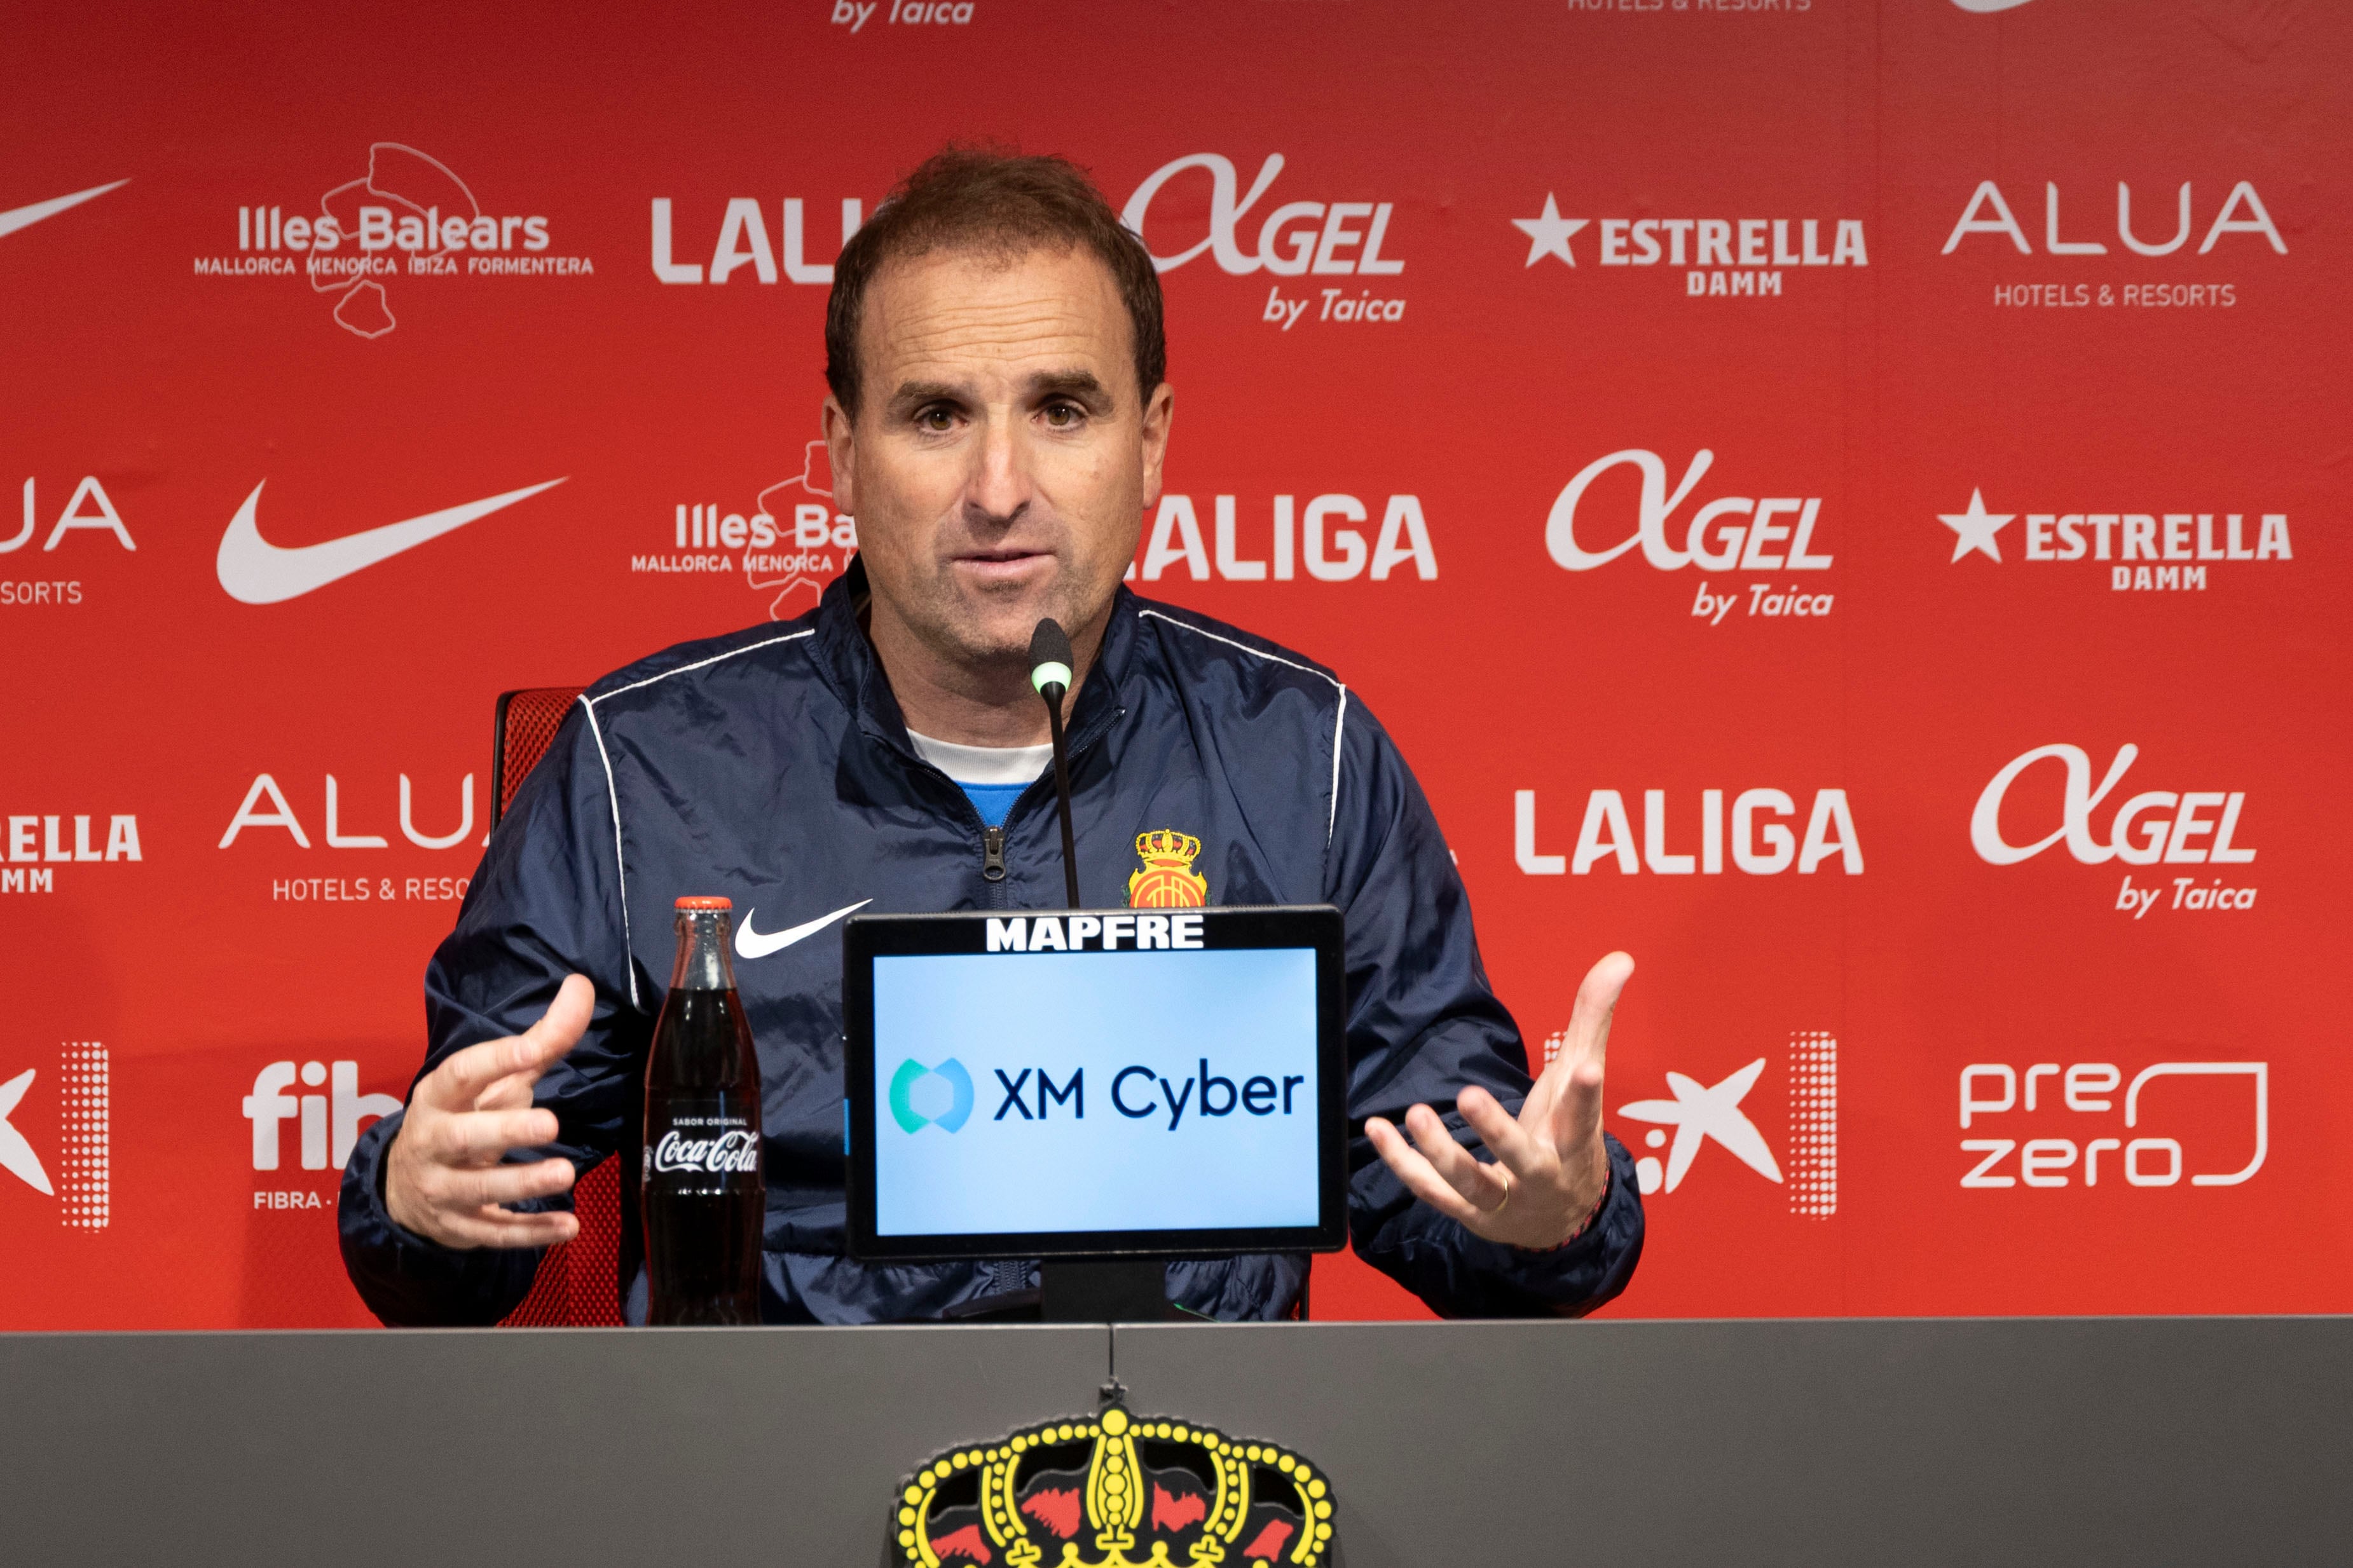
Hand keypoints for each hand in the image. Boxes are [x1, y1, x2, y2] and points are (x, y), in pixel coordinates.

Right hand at [384, 974, 592, 1249]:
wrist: (405, 1186)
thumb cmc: (463, 1118)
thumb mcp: (493, 1081)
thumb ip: (540, 1040)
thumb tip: (581, 987)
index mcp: (440, 1098)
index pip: (462, 1074)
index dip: (493, 1061)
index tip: (530, 1050)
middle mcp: (435, 1142)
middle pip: (466, 1137)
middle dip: (506, 1130)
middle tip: (550, 1124)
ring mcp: (443, 1188)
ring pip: (480, 1190)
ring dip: (523, 1184)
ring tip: (565, 1174)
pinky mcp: (460, 1226)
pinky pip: (495, 1233)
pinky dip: (531, 1234)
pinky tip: (568, 1228)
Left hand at [1366, 951, 1630, 1250]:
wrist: (1561, 1219)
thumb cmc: (1569, 1138)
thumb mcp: (1582, 1078)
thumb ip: (1593, 1018)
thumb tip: (1620, 959)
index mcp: (1574, 1144)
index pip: (1583, 1119)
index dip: (1584, 1096)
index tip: (1585, 1068)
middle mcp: (1541, 1177)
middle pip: (1521, 1158)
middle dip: (1496, 1130)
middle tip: (1469, 1094)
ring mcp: (1503, 1200)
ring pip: (1470, 1182)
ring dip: (1440, 1151)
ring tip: (1416, 1113)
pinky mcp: (1468, 1212)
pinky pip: (1431, 1191)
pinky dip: (1402, 1162)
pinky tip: (1378, 1129)